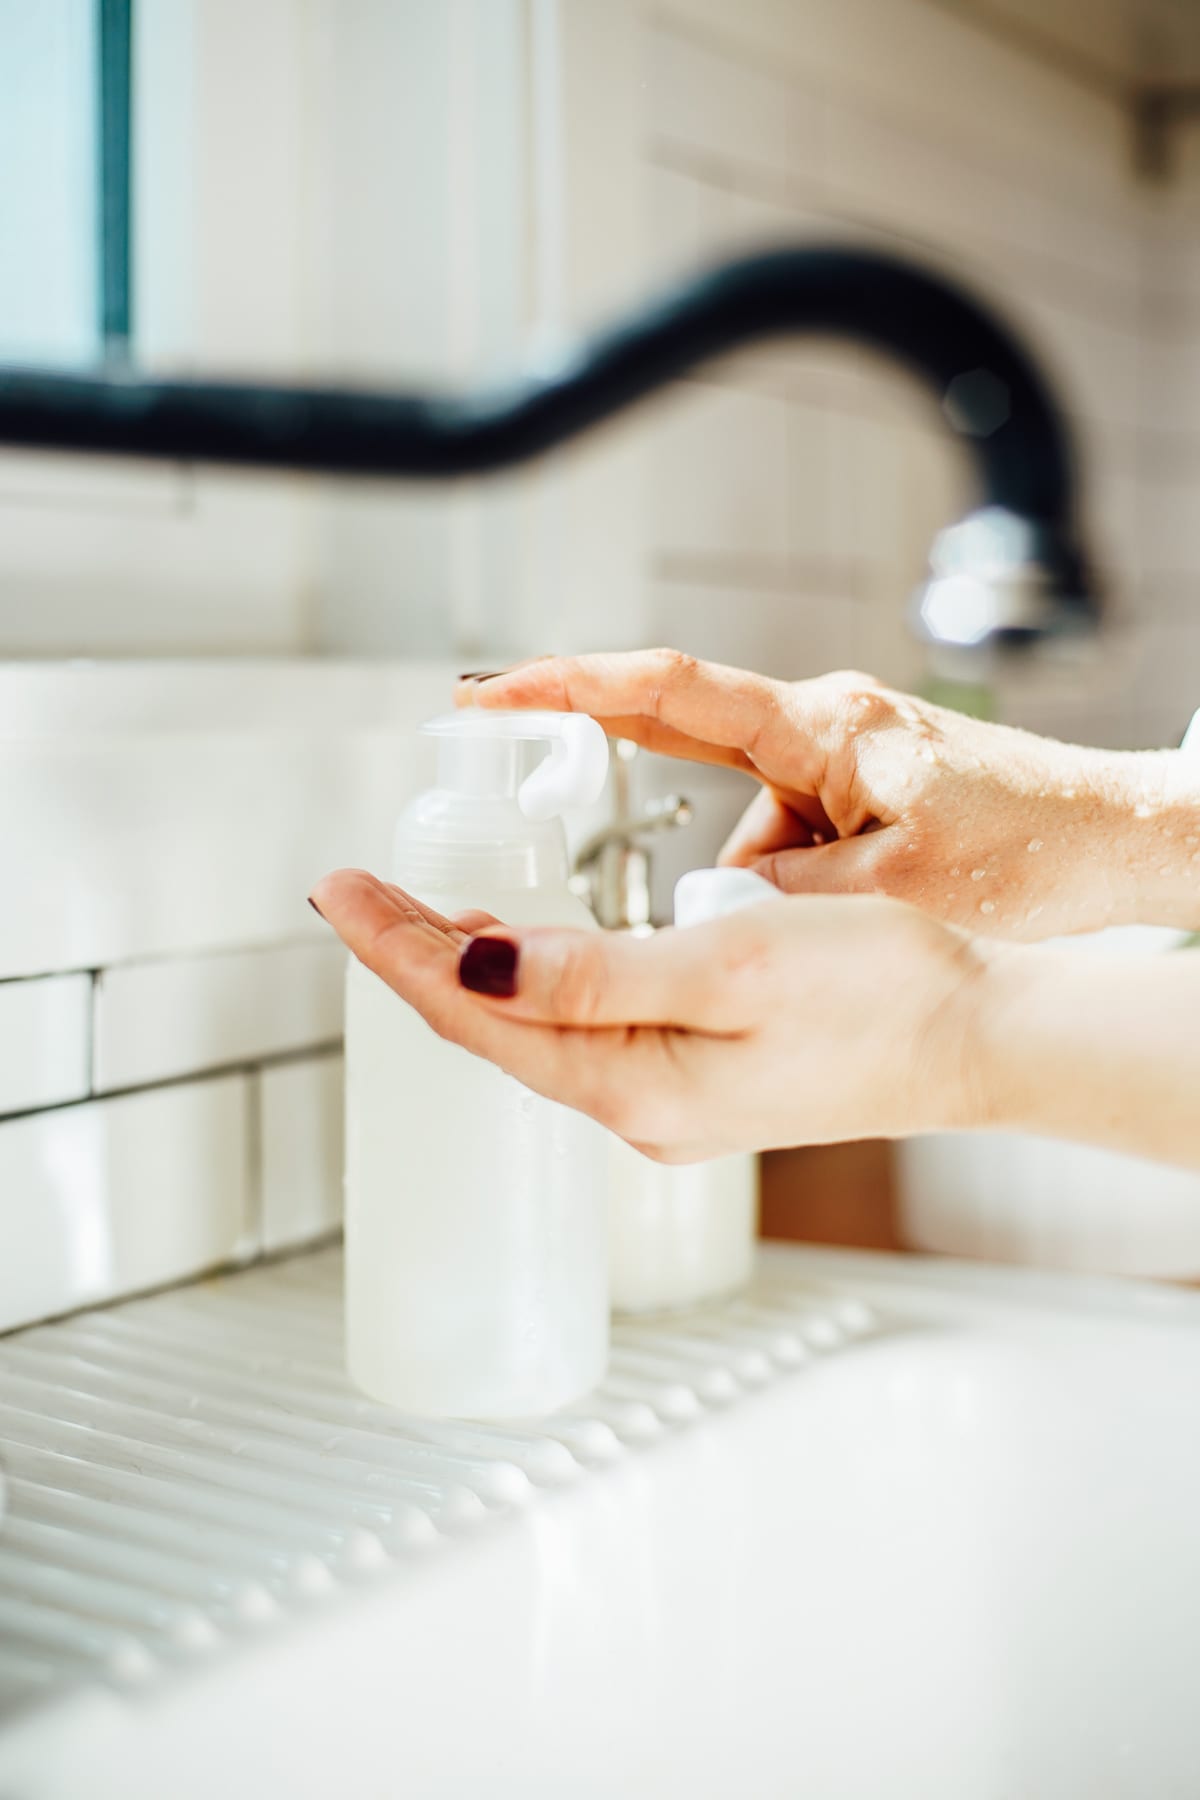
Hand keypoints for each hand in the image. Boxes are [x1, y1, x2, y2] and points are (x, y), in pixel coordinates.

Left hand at [309, 870, 988, 1158]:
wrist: (978, 1039)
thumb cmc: (877, 995)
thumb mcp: (731, 963)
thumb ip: (596, 973)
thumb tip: (474, 967)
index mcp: (632, 1080)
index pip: (473, 1012)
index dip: (395, 949)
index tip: (338, 889)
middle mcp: (637, 1104)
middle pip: (492, 1026)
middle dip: (415, 957)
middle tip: (357, 890)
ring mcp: (669, 1098)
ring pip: (536, 1029)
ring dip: (471, 970)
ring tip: (416, 913)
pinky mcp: (703, 1079)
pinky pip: (586, 1033)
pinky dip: (538, 985)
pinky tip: (529, 952)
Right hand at [457, 651, 1198, 938]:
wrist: (1126, 842)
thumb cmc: (1035, 847)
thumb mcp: (891, 889)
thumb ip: (783, 893)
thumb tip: (714, 904)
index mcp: (820, 727)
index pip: (668, 690)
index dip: (568, 686)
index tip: (490, 692)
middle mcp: (820, 730)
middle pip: (679, 735)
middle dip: (606, 754)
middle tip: (525, 776)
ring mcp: (837, 764)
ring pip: (742, 822)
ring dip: (750, 882)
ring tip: (828, 926)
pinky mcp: (855, 799)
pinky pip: (785, 842)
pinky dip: (786, 889)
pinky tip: (838, 927)